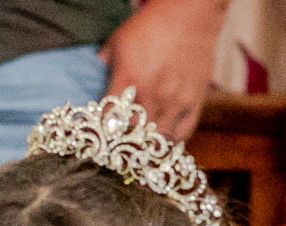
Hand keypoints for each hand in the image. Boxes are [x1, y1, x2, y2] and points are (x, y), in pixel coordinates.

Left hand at [99, 0, 224, 140]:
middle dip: (125, 143)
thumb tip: (91, 78)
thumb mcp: (119, 41)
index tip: (102, 135)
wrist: (188, 17)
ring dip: (148, 145)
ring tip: (141, 147)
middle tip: (120, 146)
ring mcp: (176, 101)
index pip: (110, 120)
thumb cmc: (151, 26)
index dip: (104, 132)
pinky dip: (171, 141)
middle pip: (134, 136)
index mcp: (129, 80)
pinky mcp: (194, 103)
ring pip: (158, 140)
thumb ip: (104, 64)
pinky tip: (163, 140)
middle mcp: (153, 95)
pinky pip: (183, 134)